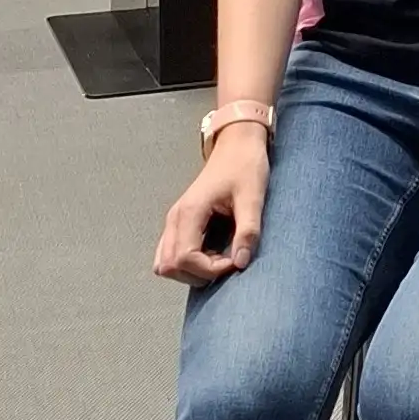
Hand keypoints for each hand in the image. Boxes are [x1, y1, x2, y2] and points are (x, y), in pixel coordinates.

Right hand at [154, 125, 267, 284]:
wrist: (237, 145)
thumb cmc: (245, 167)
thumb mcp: (253, 198)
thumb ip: (248, 231)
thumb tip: (241, 262)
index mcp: (189, 212)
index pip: (183, 259)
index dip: (209, 269)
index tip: (235, 259)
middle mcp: (175, 218)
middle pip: (168, 267)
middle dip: (198, 274)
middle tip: (227, 262)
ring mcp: (174, 221)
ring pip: (165, 263)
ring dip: (191, 271)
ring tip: (220, 258)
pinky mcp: (180, 222)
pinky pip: (171, 253)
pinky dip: (188, 263)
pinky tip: (213, 253)